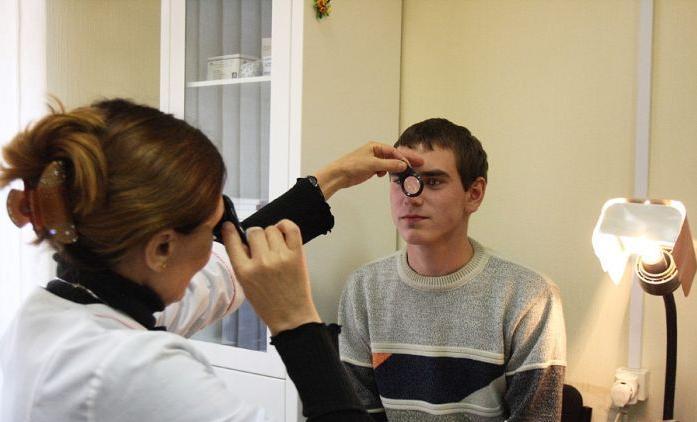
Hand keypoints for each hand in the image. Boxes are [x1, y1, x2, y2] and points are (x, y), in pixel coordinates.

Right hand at [223, 220, 320, 334]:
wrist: (290, 317)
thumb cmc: (267, 304)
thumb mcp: (245, 285)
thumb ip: (241, 262)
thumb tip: (242, 240)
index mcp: (244, 272)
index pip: (232, 242)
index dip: (230, 231)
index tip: (229, 226)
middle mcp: (262, 262)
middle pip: (254, 232)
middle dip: (254, 236)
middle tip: (259, 246)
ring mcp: (280, 257)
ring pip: (271, 229)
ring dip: (271, 234)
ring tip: (273, 246)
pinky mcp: (297, 255)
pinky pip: (290, 228)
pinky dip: (285, 226)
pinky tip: (282, 232)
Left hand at [313, 142, 423, 199]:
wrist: (339, 175)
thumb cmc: (353, 165)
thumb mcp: (373, 164)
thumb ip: (389, 165)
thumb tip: (404, 165)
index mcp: (375, 146)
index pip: (394, 151)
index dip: (404, 158)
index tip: (412, 165)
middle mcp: (375, 152)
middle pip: (394, 156)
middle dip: (406, 160)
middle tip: (420, 164)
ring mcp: (373, 160)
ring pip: (389, 163)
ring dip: (397, 168)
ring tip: (407, 173)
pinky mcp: (371, 169)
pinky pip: (383, 169)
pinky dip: (387, 172)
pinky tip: (384, 176)